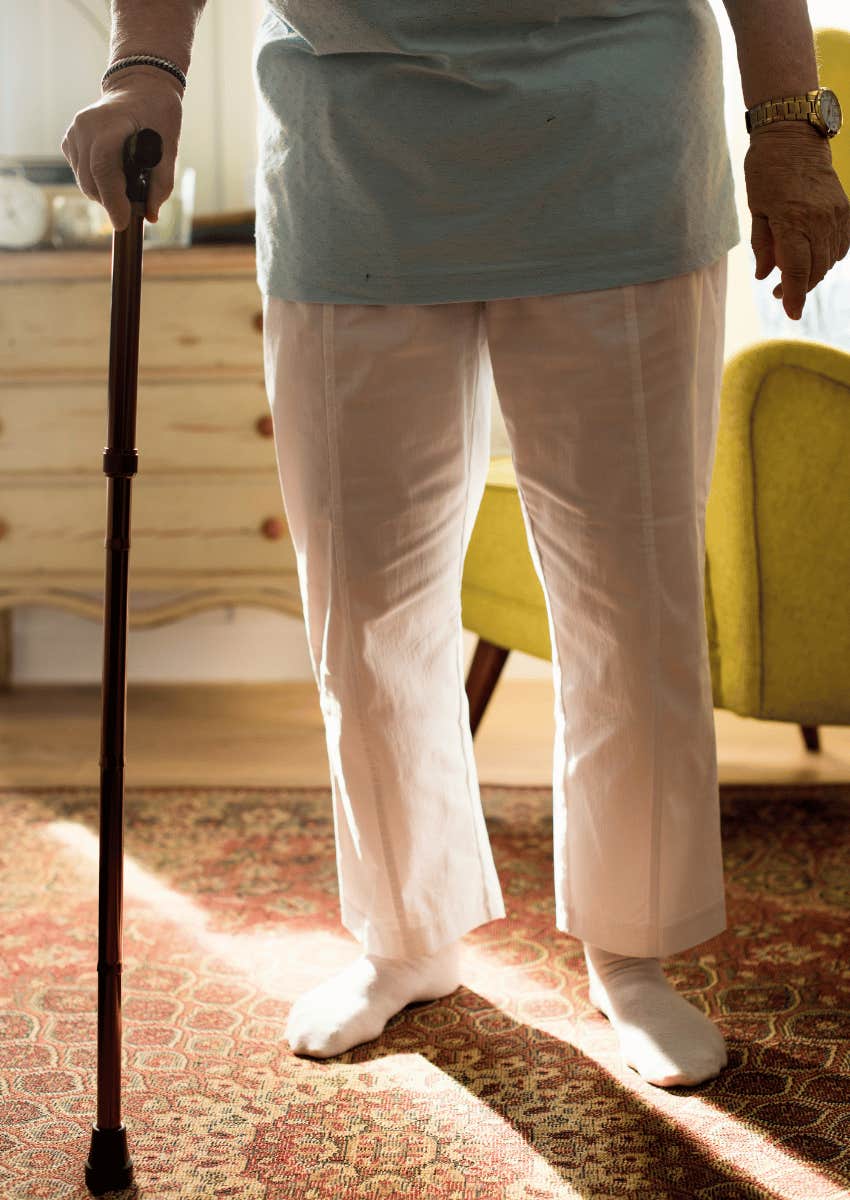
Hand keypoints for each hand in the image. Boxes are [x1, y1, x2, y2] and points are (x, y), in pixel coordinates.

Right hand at [61, 67, 184, 230]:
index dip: (112, 200)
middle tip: (134, 206)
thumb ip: (161, 183)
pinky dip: (97, 182)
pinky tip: (114, 170)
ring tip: (127, 183)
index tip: (123, 223)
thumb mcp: (170, 146)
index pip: (104, 168)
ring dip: (104, 193)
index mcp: (109, 125)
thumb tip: (150, 215)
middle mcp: (84, 128)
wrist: (139, 88)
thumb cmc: (158, 114)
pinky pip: (80, 173)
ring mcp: (74, 133)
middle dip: (112, 202)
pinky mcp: (69, 141)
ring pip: (84, 181)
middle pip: (91, 181)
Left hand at [744, 121, 849, 319]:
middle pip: (814, 270)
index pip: (796, 270)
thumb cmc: (767, 171)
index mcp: (792, 221)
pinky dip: (827, 257)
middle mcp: (819, 220)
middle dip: (798, 288)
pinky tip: (812, 256)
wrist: (795, 137)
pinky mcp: (845, 210)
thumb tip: (765, 275)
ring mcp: (836, 215)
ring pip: (829, 261)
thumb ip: (762, 245)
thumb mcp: (756, 209)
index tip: (791, 313)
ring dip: (812, 274)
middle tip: (779, 293)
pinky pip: (841, 245)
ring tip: (792, 275)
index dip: (793, 296)